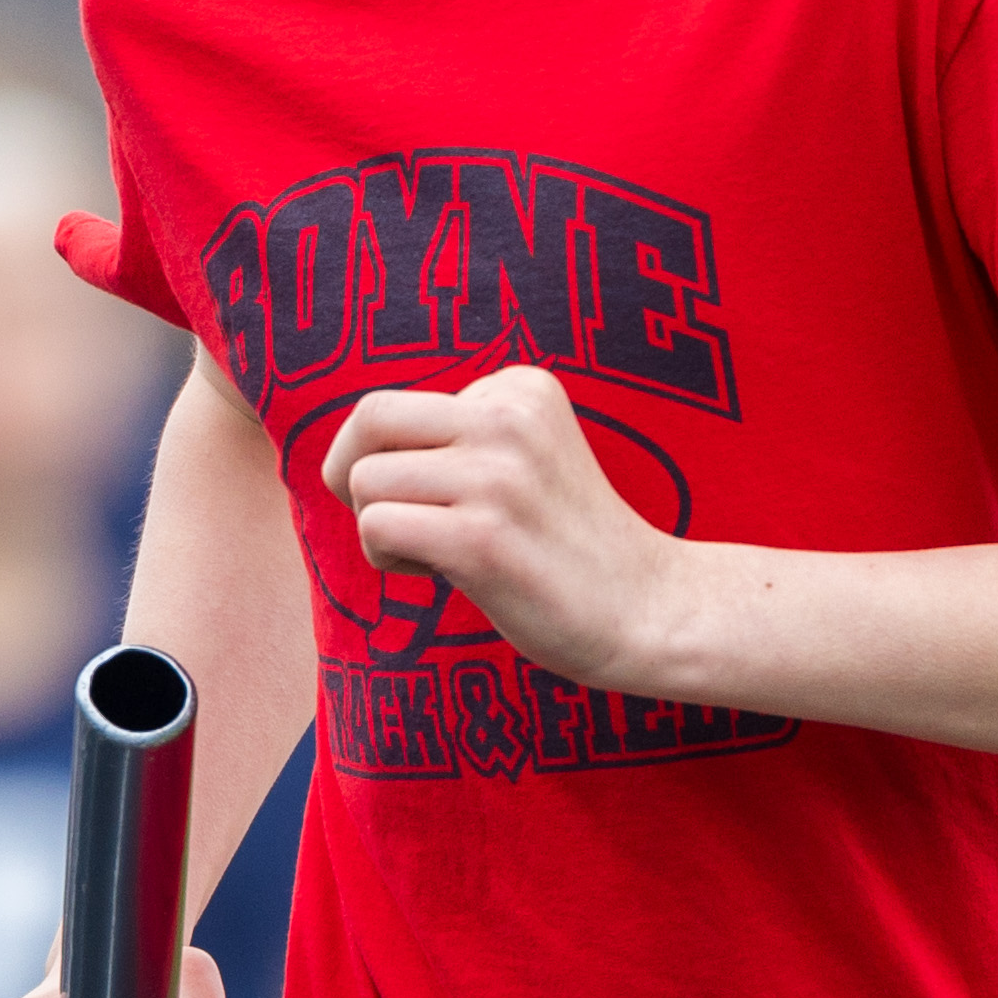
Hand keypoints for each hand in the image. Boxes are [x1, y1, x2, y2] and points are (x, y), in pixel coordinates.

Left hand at [322, 366, 687, 691]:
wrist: (647, 609)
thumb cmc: (568, 543)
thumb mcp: (524, 456)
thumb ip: (458, 436)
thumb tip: (351, 451)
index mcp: (522, 388)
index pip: (402, 403)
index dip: (398, 456)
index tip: (451, 495)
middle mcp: (509, 419)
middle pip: (370, 419)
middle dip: (350, 471)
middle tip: (387, 516)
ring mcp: (496, 477)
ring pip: (365, 479)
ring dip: (378, 526)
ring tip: (433, 551)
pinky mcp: (481, 538)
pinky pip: (376, 526)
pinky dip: (387, 556)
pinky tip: (438, 574)